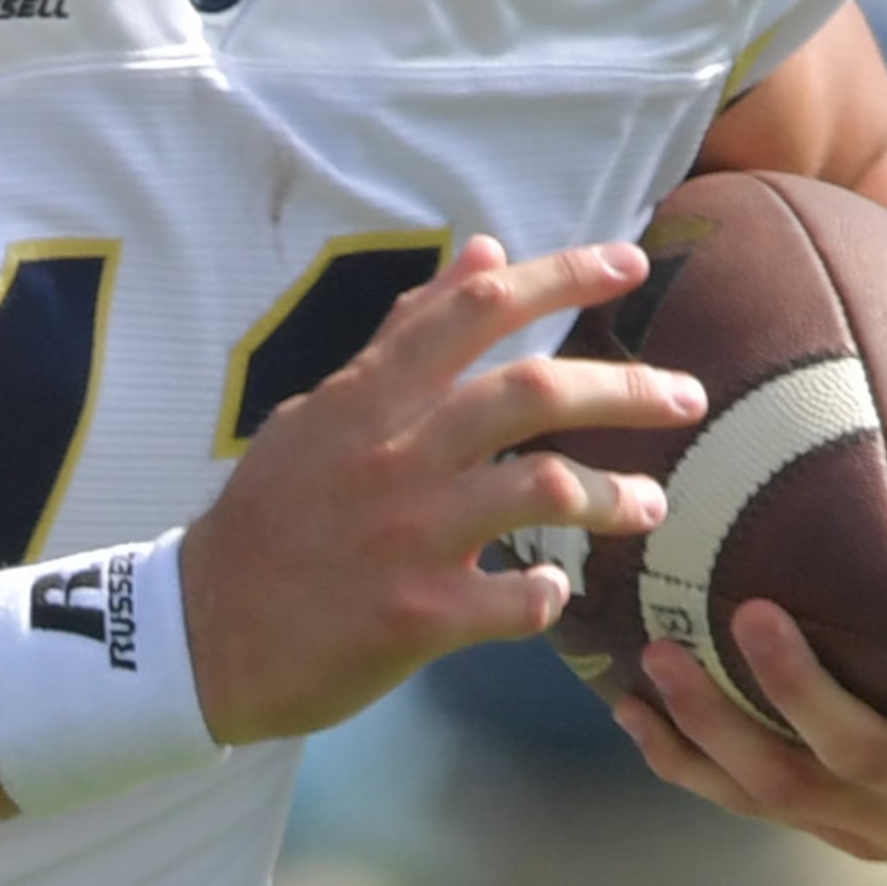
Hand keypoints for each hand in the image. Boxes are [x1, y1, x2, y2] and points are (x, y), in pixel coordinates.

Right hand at [180, 230, 706, 744]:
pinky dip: (548, 596)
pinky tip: (553, 595)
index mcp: (370, 397)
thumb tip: (486, 252)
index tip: (632, 264)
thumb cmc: (274, 520)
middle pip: (532, 391)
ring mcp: (403, 536)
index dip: (563, 276)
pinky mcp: (411, 617)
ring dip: (612, 495)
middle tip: (688, 395)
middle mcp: (392, 455)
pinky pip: (515, 601)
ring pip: (540, 490)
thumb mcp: (324, 413)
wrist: (198, 632)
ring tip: (651, 505)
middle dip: (626, 386)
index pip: (478, 308)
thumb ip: (406, 335)